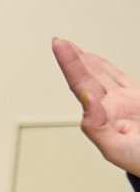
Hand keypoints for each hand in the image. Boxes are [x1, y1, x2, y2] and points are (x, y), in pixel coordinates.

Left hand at [55, 39, 139, 175]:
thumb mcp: (117, 150)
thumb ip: (97, 128)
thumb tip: (86, 101)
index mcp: (101, 118)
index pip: (81, 86)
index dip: (69, 65)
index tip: (59, 45)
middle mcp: (110, 108)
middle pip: (87, 78)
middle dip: (73, 59)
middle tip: (59, 42)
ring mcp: (124, 103)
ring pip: (102, 75)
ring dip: (87, 61)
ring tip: (71, 48)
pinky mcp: (138, 100)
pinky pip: (121, 78)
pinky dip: (108, 68)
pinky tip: (97, 62)